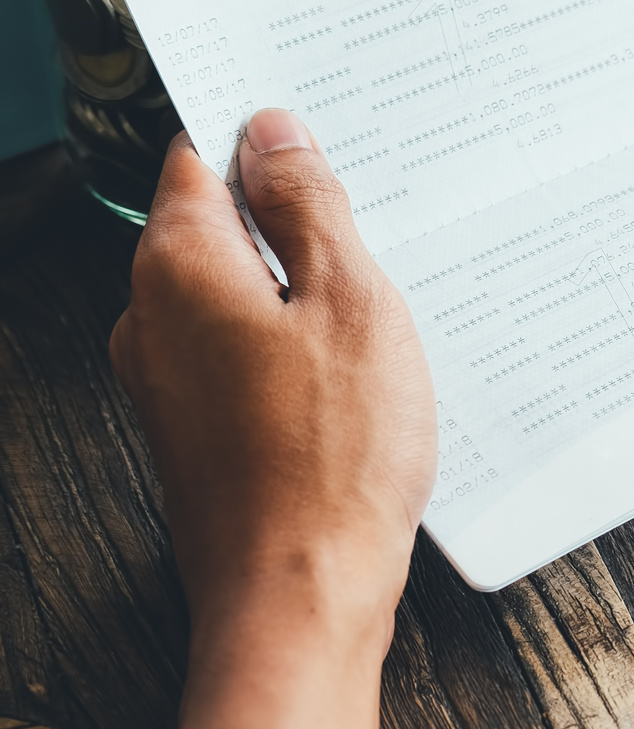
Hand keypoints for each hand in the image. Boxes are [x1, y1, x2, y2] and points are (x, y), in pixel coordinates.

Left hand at [110, 111, 434, 728]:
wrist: (300, 595)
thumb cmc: (332, 458)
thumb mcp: (350, 303)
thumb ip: (308, 209)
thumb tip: (272, 133)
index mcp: (179, 267)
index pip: (201, 157)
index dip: (268, 139)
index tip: (330, 135)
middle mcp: (152, 318)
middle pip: (220, 228)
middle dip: (295, 219)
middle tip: (382, 226)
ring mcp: (169, 381)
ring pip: (239, 297)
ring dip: (304, 291)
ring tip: (385, 309)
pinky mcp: (199, 431)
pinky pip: (247, 357)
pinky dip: (298, 349)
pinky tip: (359, 374)